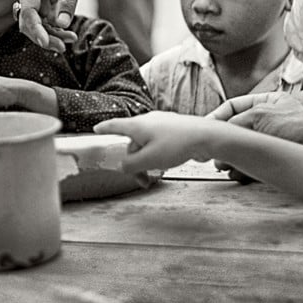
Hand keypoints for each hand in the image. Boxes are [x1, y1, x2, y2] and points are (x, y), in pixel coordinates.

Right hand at [16, 0, 89, 51]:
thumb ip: (68, 0)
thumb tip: (61, 24)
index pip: (27, 11)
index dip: (35, 29)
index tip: (46, 43)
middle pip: (27, 21)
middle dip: (43, 36)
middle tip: (62, 47)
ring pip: (35, 24)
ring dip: (50, 35)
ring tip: (71, 40)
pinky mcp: (42, 2)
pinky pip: (44, 20)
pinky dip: (55, 29)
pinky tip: (69, 34)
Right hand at [93, 112, 215, 171]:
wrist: (206, 136)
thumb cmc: (175, 145)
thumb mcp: (148, 159)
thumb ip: (130, 165)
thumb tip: (122, 166)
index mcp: (136, 125)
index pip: (115, 126)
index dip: (104, 128)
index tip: (96, 128)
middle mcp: (147, 121)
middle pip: (133, 142)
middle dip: (134, 162)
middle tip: (143, 181)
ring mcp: (162, 123)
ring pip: (147, 143)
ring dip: (147, 160)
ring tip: (157, 174)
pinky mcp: (175, 128)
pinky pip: (159, 141)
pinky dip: (158, 153)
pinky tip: (168, 162)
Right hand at [207, 92, 302, 177]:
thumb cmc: (296, 127)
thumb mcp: (258, 117)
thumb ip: (235, 121)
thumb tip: (220, 132)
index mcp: (267, 101)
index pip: (233, 105)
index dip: (217, 116)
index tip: (206, 128)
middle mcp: (271, 118)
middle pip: (238, 127)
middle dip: (225, 140)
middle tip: (213, 152)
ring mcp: (276, 137)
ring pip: (245, 146)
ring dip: (232, 156)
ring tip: (222, 166)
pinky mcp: (280, 156)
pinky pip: (256, 159)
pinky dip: (244, 166)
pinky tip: (237, 173)